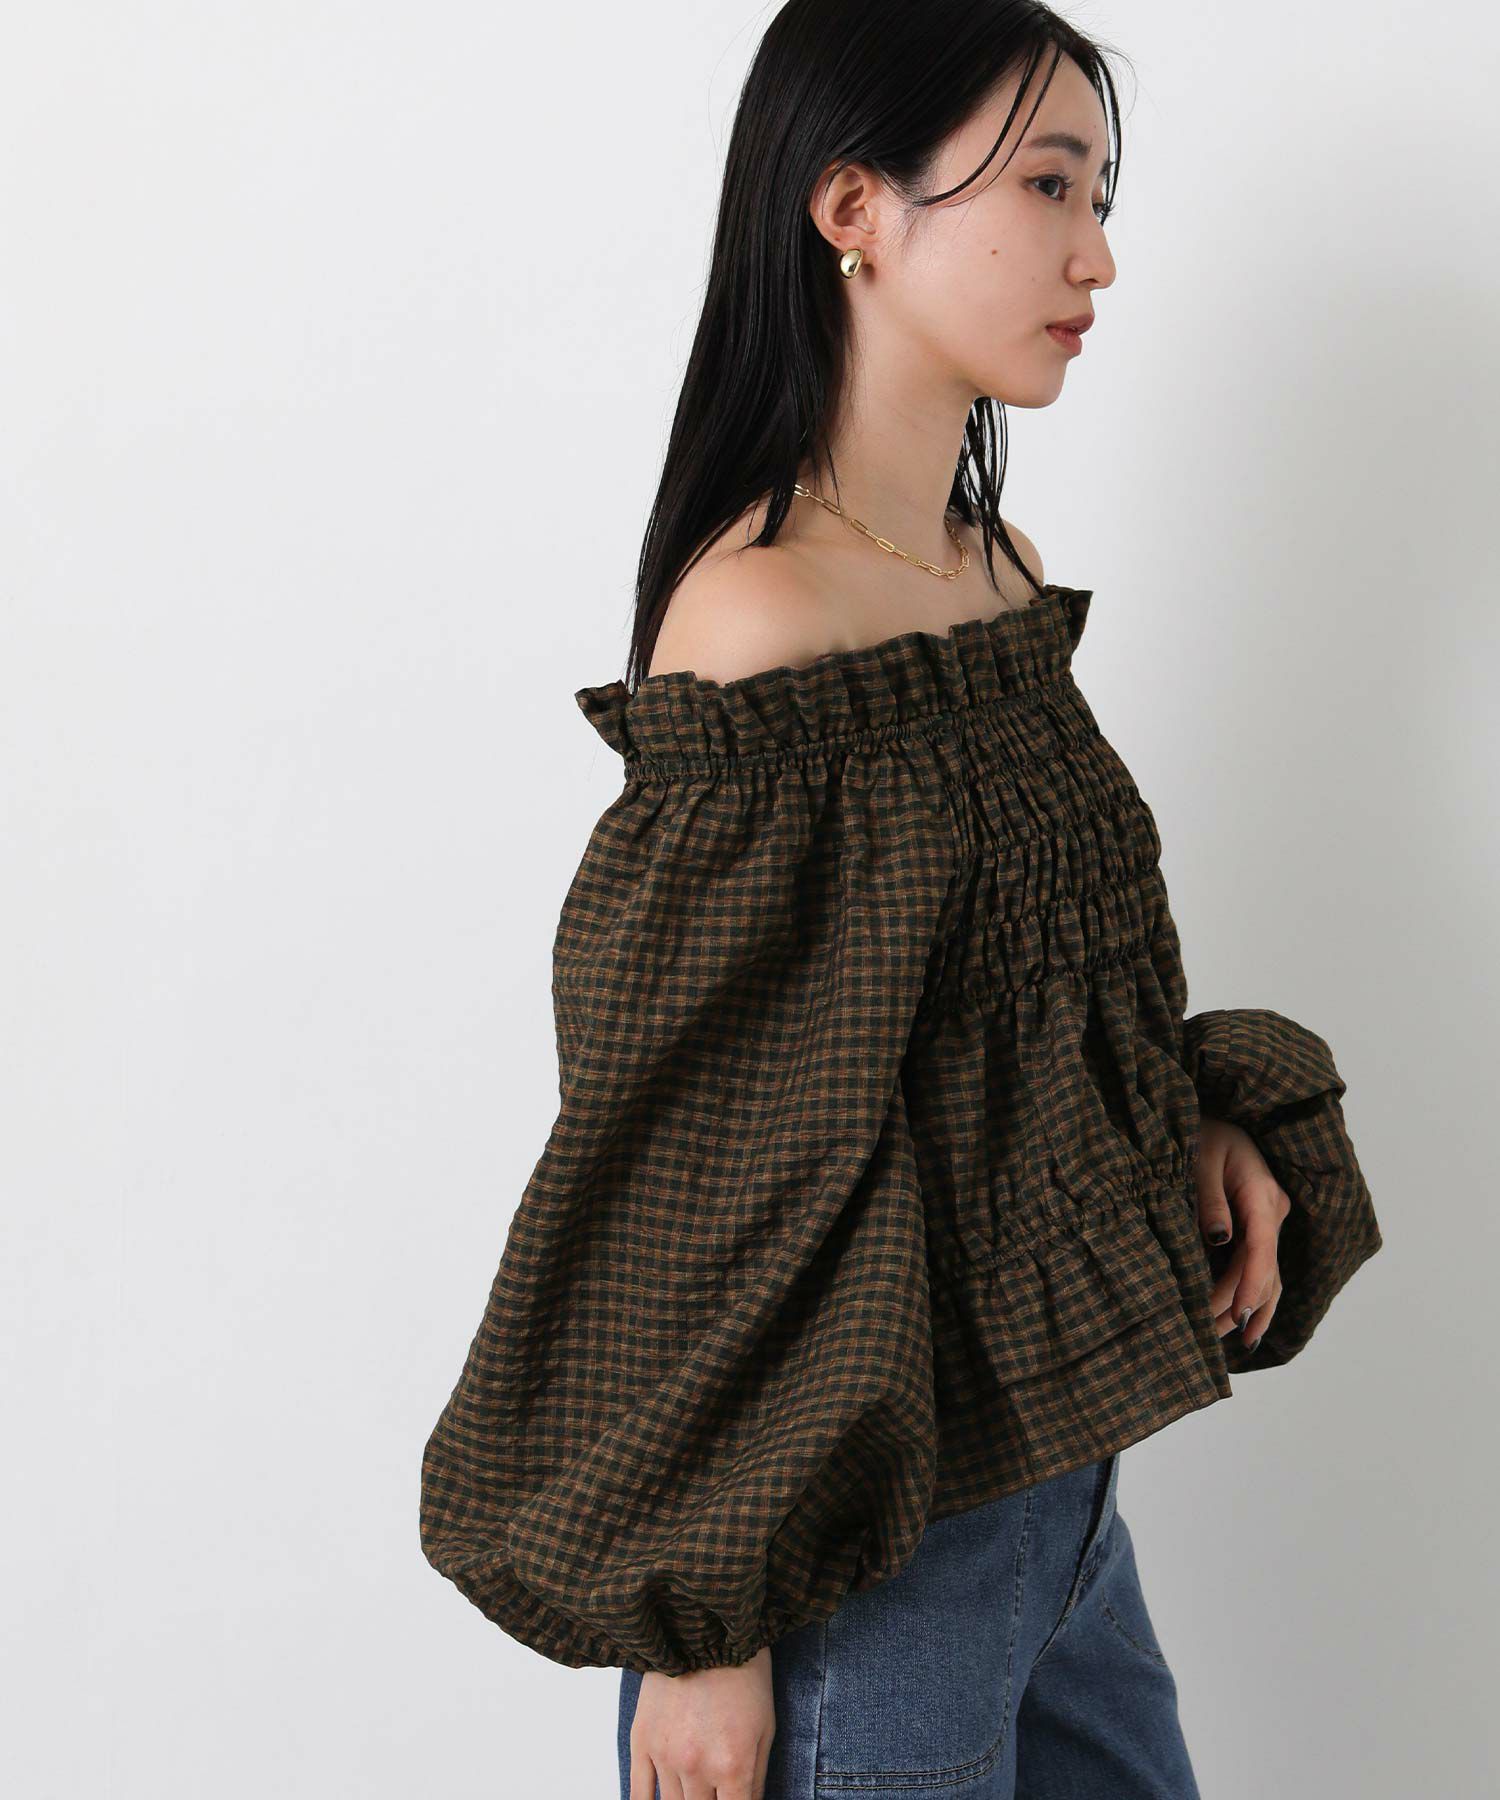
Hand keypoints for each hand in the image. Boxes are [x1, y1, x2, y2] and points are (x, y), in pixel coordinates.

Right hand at [628, 1645, 775, 1799]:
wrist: (703, 1629)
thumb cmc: (742, 1676)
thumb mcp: (765, 1728)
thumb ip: (756, 1779)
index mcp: (732, 1766)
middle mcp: (696, 1767)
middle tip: (713, 1792)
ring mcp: (665, 1755)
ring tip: (693, 1791)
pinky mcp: (641, 1740)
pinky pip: (638, 1793)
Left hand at [1193, 1114, 1288, 1351]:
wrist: (1215, 1118)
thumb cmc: (1204, 1132)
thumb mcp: (1200, 1158)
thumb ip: (1208, 1198)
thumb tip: (1218, 1239)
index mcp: (1262, 1195)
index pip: (1262, 1251)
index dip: (1251, 1286)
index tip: (1238, 1315)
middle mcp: (1274, 1212)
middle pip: (1265, 1270)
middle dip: (1239, 1304)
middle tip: (1209, 1333)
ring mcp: (1269, 1221)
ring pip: (1269, 1275)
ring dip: (1248, 1307)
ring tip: (1226, 1338)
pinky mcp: (1258, 1227)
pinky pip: (1260, 1267)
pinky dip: (1252, 1294)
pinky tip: (1242, 1322)